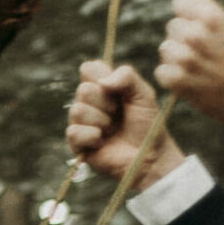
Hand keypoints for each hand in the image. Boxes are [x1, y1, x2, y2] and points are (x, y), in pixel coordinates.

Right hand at [67, 61, 184, 190]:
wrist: (150, 155)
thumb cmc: (148, 124)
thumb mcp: (144, 93)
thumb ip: (127, 76)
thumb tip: (102, 82)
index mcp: (102, 86)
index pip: (88, 69)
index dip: (102, 78)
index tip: (119, 92)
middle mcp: (88, 102)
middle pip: (84, 89)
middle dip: (106, 103)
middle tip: (118, 114)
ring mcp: (81, 123)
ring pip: (77, 110)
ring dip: (101, 121)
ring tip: (112, 130)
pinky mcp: (77, 144)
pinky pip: (74, 132)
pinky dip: (92, 136)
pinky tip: (103, 142)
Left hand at [155, 0, 223, 137]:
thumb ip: (210, 19)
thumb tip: (186, 13)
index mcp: (213, 17)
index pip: (181, 2)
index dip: (187, 14)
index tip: (194, 24)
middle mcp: (197, 35)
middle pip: (173, 26)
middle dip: (183, 38)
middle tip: (203, 54)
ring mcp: (185, 58)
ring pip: (165, 49)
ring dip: (176, 58)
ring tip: (197, 68)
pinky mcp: (178, 81)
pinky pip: (162, 71)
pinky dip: (172, 78)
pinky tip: (190, 82)